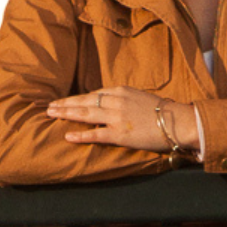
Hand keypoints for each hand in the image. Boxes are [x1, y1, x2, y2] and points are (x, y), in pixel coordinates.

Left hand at [44, 86, 180, 151]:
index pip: (92, 93)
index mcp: (120, 91)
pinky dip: (80, 134)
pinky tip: (67, 135)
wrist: (178, 121)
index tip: (64, 101)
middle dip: (65, 104)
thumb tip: (109, 102)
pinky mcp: (120, 134)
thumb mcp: (139, 97)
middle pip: (84, 101)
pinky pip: (96, 134)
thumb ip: (123, 99)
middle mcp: (115, 101)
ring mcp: (117, 117)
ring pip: (85, 113)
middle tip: (49, 107)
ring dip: (66, 113)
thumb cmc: (162, 110)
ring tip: (51, 115)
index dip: (76, 98)